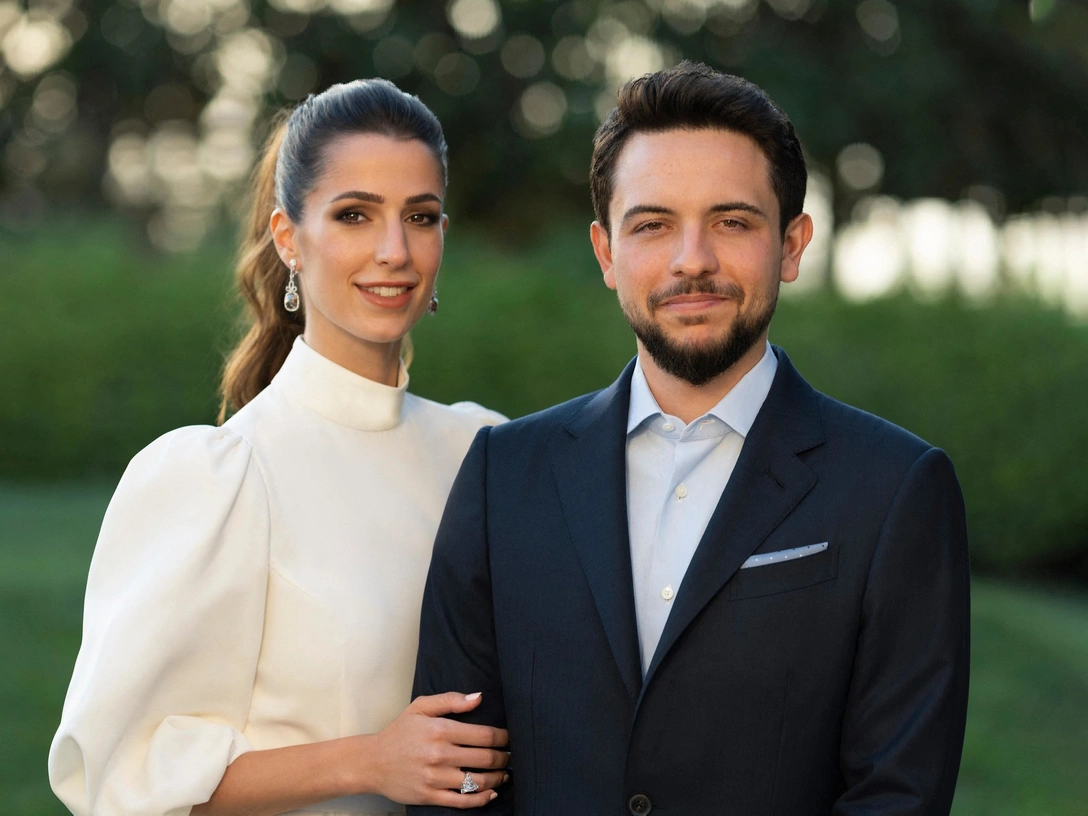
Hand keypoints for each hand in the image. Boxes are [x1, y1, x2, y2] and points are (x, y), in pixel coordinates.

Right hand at [367, 691, 509, 807]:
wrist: (372, 762)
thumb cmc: (399, 733)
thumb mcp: (421, 707)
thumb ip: (451, 700)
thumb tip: (479, 697)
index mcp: (440, 730)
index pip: (484, 735)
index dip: (503, 738)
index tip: (509, 738)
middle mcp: (439, 754)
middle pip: (485, 758)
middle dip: (504, 758)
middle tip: (510, 757)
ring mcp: (435, 778)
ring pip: (477, 781)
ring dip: (497, 778)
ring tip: (504, 774)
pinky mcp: (430, 796)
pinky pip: (463, 801)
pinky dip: (482, 799)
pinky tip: (491, 793)